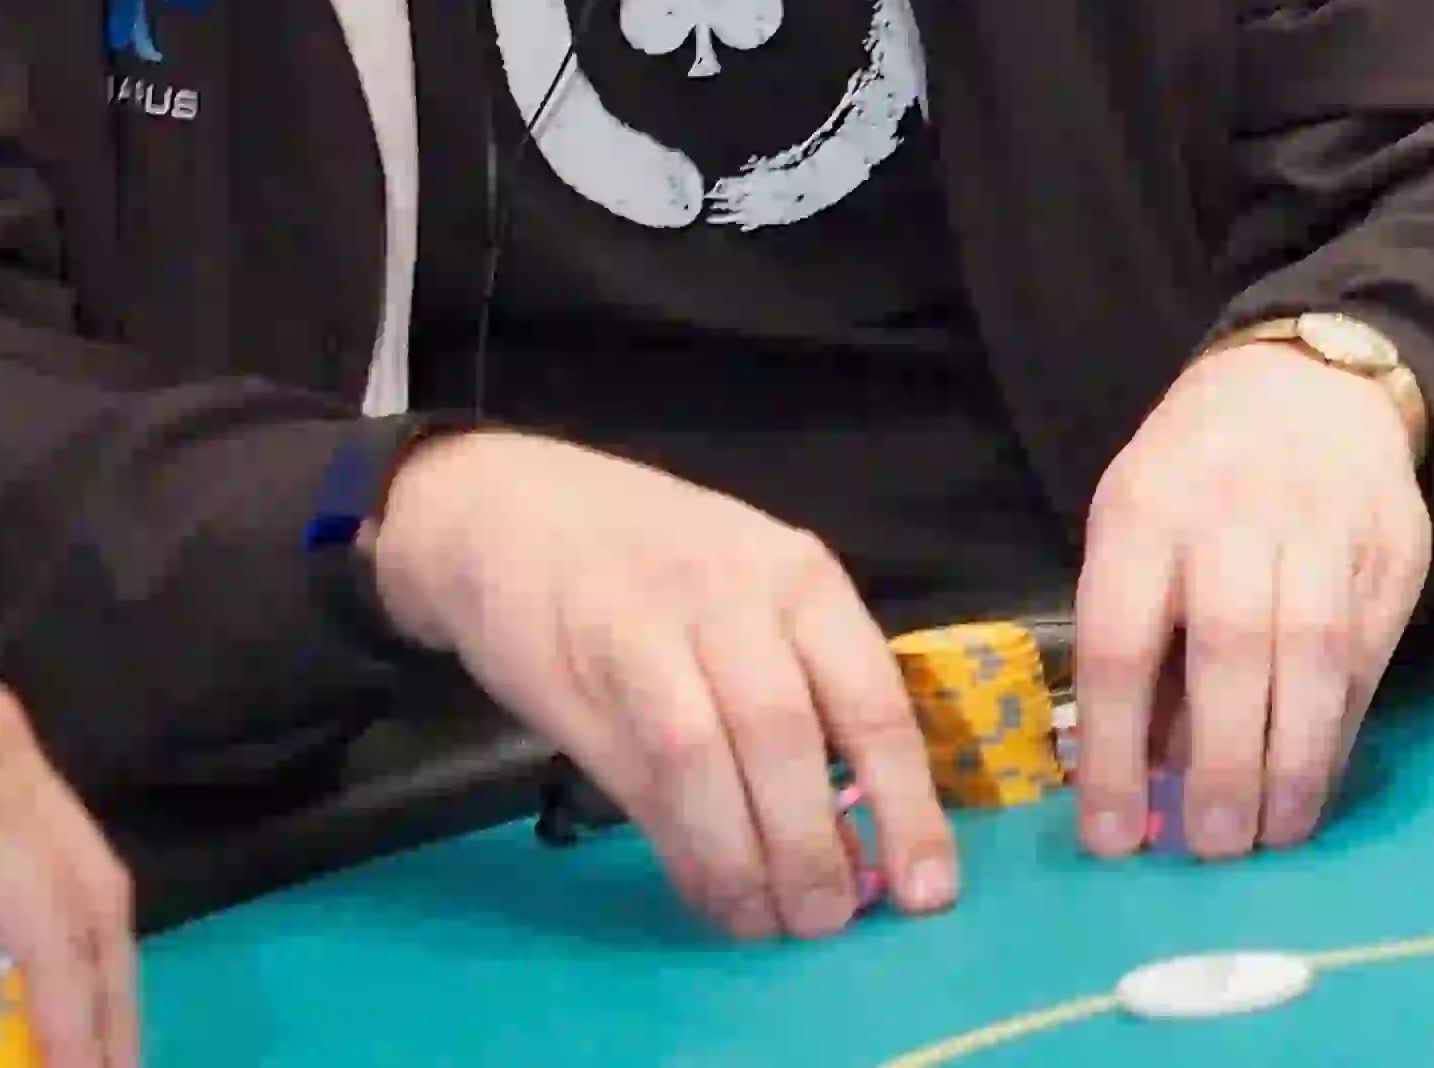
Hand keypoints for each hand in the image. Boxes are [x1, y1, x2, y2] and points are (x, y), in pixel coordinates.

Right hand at [369, 431, 958, 939]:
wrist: (506, 510)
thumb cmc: (652, 558)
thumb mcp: (750, 585)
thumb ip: (804, 681)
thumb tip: (860, 829)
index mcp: (799, 574)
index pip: (873, 698)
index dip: (906, 808)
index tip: (927, 893)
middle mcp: (734, 593)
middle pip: (789, 737)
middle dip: (814, 851)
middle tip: (827, 923)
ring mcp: (650, 628)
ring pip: (709, 764)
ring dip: (744, 866)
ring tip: (768, 923)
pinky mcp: (582, 674)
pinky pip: (643, 780)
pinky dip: (684, 853)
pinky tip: (709, 892)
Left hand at [1073, 342, 1432, 864]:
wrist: (1310, 382)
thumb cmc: (1194, 476)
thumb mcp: (1135, 526)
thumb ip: (1136, 637)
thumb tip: (1142, 777)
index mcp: (1144, 508)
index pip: (1121, 638)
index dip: (1114, 748)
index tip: (1110, 837)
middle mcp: (1232, 511)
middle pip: (1232, 647)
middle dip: (1223, 761)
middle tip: (1212, 847)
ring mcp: (1321, 524)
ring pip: (1315, 654)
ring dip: (1296, 759)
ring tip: (1277, 832)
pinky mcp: (1392, 546)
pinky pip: (1368, 650)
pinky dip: (1342, 724)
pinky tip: (1318, 775)